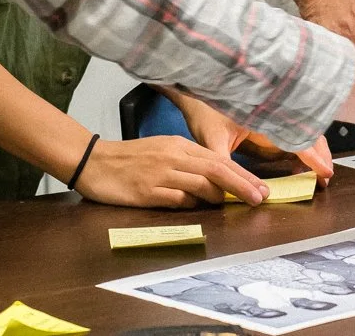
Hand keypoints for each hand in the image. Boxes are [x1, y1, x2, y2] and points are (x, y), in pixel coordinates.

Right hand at [73, 137, 269, 208]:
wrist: (94, 161)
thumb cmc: (129, 159)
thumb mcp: (162, 152)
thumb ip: (187, 165)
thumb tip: (214, 184)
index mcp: (178, 146)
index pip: (218, 160)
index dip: (242, 175)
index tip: (260, 187)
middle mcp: (174, 157)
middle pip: (216, 170)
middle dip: (242, 184)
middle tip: (261, 197)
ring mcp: (161, 174)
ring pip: (201, 183)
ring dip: (221, 196)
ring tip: (235, 205)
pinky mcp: (148, 191)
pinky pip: (178, 199)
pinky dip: (193, 205)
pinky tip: (201, 209)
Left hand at [161, 87, 335, 181]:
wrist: (195, 89)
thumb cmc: (203, 111)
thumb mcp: (212, 140)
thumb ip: (226, 166)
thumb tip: (240, 190)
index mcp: (266, 115)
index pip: (297, 137)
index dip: (313, 156)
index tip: (325, 172)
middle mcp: (275, 112)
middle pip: (309, 132)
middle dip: (321, 154)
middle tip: (325, 178)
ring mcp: (275, 114)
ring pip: (304, 131)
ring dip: (314, 150)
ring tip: (319, 172)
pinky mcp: (270, 119)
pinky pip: (293, 132)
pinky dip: (303, 147)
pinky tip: (299, 163)